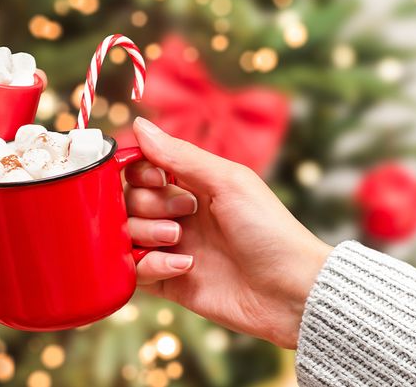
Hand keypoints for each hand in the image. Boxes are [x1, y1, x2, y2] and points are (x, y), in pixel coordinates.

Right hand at [126, 117, 331, 348]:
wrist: (290, 291)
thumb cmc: (270, 230)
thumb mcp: (227, 181)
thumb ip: (179, 155)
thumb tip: (141, 124)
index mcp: (191, 186)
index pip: (140, 170)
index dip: (140, 173)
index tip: (159, 179)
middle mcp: (176, 215)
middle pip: (128, 201)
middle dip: (147, 205)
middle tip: (184, 214)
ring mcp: (170, 248)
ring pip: (126, 234)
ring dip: (147, 234)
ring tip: (179, 242)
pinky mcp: (167, 282)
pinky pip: (134, 272)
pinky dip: (151, 267)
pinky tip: (183, 268)